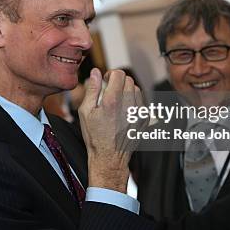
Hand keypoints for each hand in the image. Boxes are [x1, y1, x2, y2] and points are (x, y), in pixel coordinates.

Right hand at [79, 68, 144, 192]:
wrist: (109, 157)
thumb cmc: (95, 136)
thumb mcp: (85, 112)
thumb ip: (92, 89)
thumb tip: (95, 73)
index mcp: (112, 101)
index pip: (118, 74)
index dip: (110, 74)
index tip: (105, 80)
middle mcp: (128, 105)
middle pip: (128, 79)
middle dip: (118, 81)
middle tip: (110, 90)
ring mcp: (138, 113)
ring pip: (137, 89)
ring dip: (127, 90)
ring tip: (117, 100)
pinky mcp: (144, 119)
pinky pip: (142, 101)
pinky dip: (133, 101)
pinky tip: (124, 110)